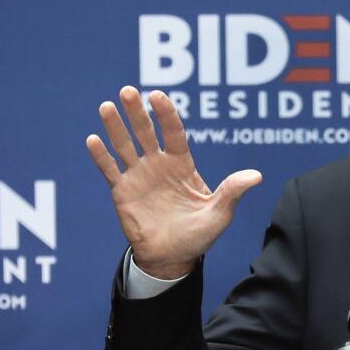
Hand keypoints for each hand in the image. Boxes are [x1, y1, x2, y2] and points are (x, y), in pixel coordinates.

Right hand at [86, 86, 261, 278]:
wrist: (171, 258)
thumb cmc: (198, 235)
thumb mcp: (219, 214)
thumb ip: (232, 192)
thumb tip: (256, 176)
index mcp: (182, 165)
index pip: (174, 133)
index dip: (166, 114)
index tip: (157, 96)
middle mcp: (158, 165)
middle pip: (146, 132)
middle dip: (137, 112)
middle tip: (128, 91)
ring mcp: (139, 176)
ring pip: (125, 145)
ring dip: (116, 126)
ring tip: (107, 106)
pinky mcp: (122, 191)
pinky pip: (110, 170)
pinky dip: (101, 156)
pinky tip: (93, 139)